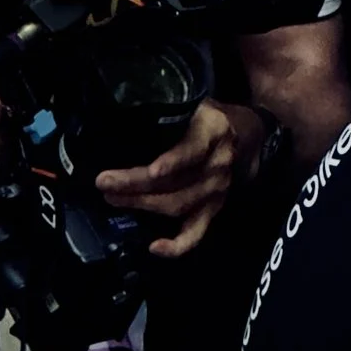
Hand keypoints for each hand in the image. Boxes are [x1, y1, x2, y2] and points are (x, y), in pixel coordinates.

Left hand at [95, 98, 252, 257]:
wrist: (247, 133)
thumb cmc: (209, 115)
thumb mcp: (194, 102)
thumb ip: (169, 111)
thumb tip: (121, 116)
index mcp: (213, 132)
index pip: (193, 150)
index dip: (174, 161)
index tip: (152, 169)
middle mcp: (217, 164)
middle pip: (176, 182)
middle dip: (136, 185)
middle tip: (103, 182)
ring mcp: (217, 190)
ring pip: (177, 205)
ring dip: (142, 204)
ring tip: (112, 197)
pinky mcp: (214, 209)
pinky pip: (196, 233)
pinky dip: (177, 245)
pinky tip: (154, 247)